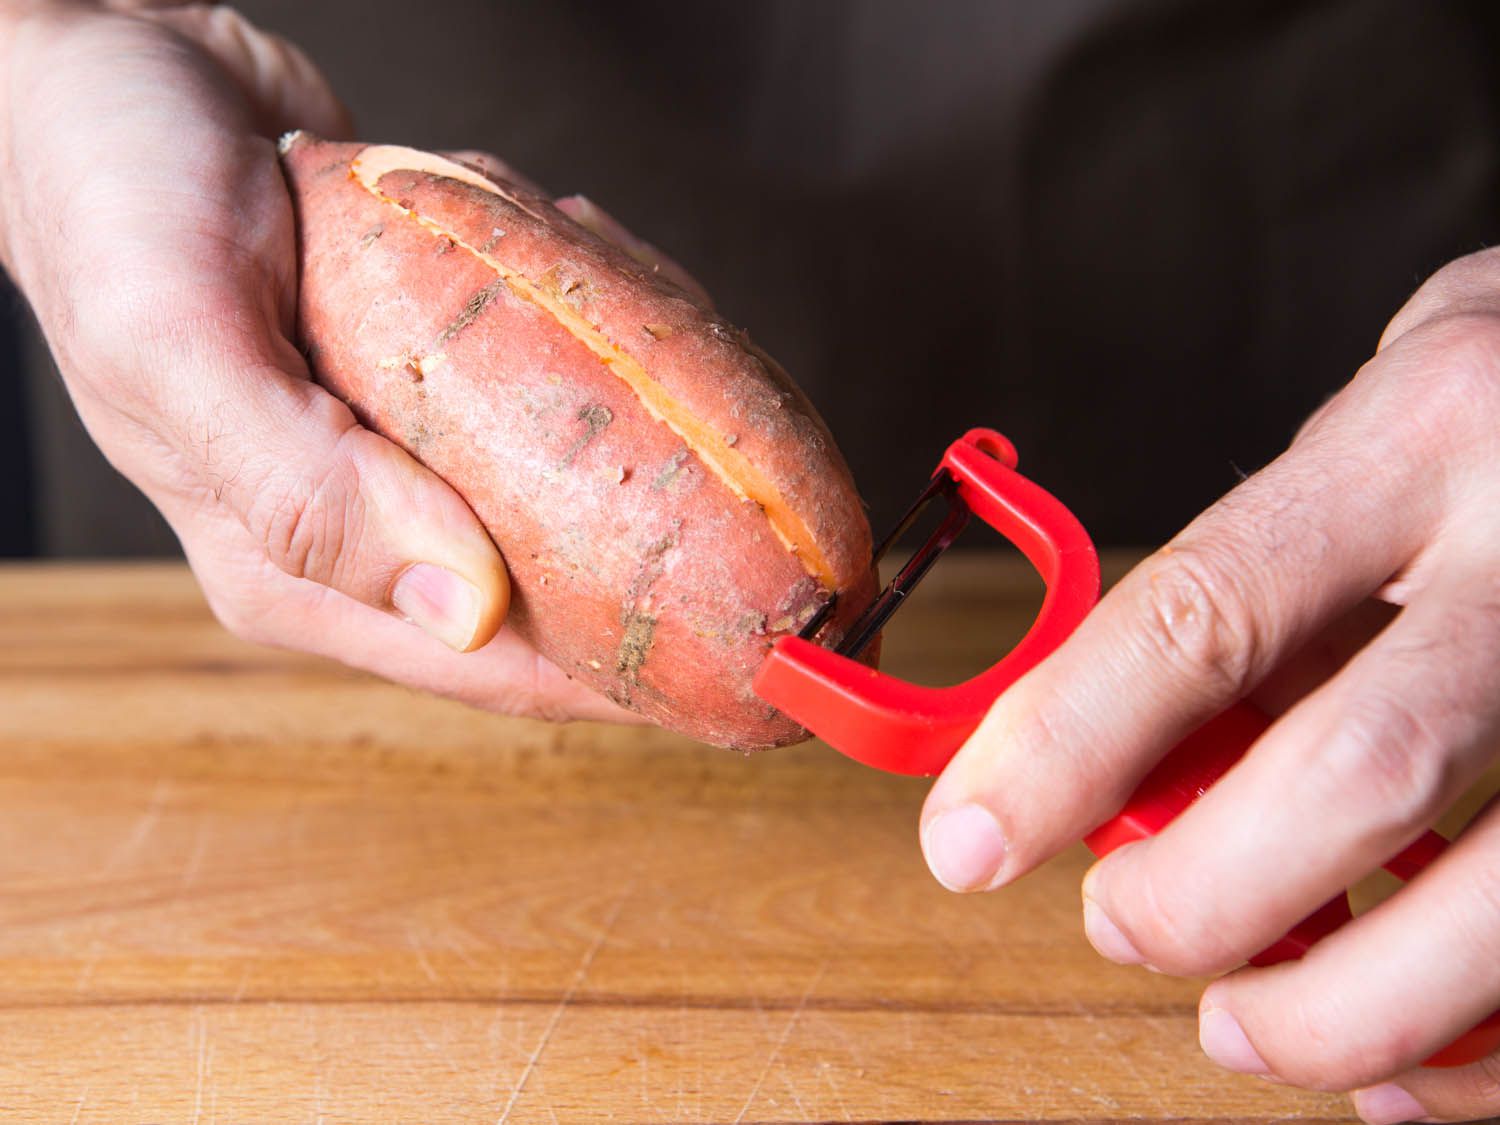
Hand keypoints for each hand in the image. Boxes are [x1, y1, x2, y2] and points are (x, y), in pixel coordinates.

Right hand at [0, 3, 671, 722]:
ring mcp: (405, 447)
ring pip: (571, 473)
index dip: (635, 679)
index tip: (752, 662)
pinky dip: (589, 319)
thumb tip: (464, 614)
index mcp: (300, 568)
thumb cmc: (111, 202)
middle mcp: (364, 527)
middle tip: (741, 469)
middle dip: (658, 534)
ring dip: (627, 402)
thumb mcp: (181, 347)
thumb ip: (304, 492)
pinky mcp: (432, 371)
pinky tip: (579, 256)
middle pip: (562, 582)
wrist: (106, 67)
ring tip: (633, 320)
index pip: (502, 666)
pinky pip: (550, 377)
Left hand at [919, 249, 1499, 1119]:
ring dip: (1344, 1009)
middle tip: (1120, 926)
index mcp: (1419, 435)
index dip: (1065, 745)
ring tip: (1245, 1025)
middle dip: (1203, 895)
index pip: (1203, 610)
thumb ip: (1267, 591)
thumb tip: (1131, 758)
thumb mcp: (1370, 444)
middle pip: (1355, 771)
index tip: (971, 836)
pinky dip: (1479, 1053)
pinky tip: (1399, 1062)